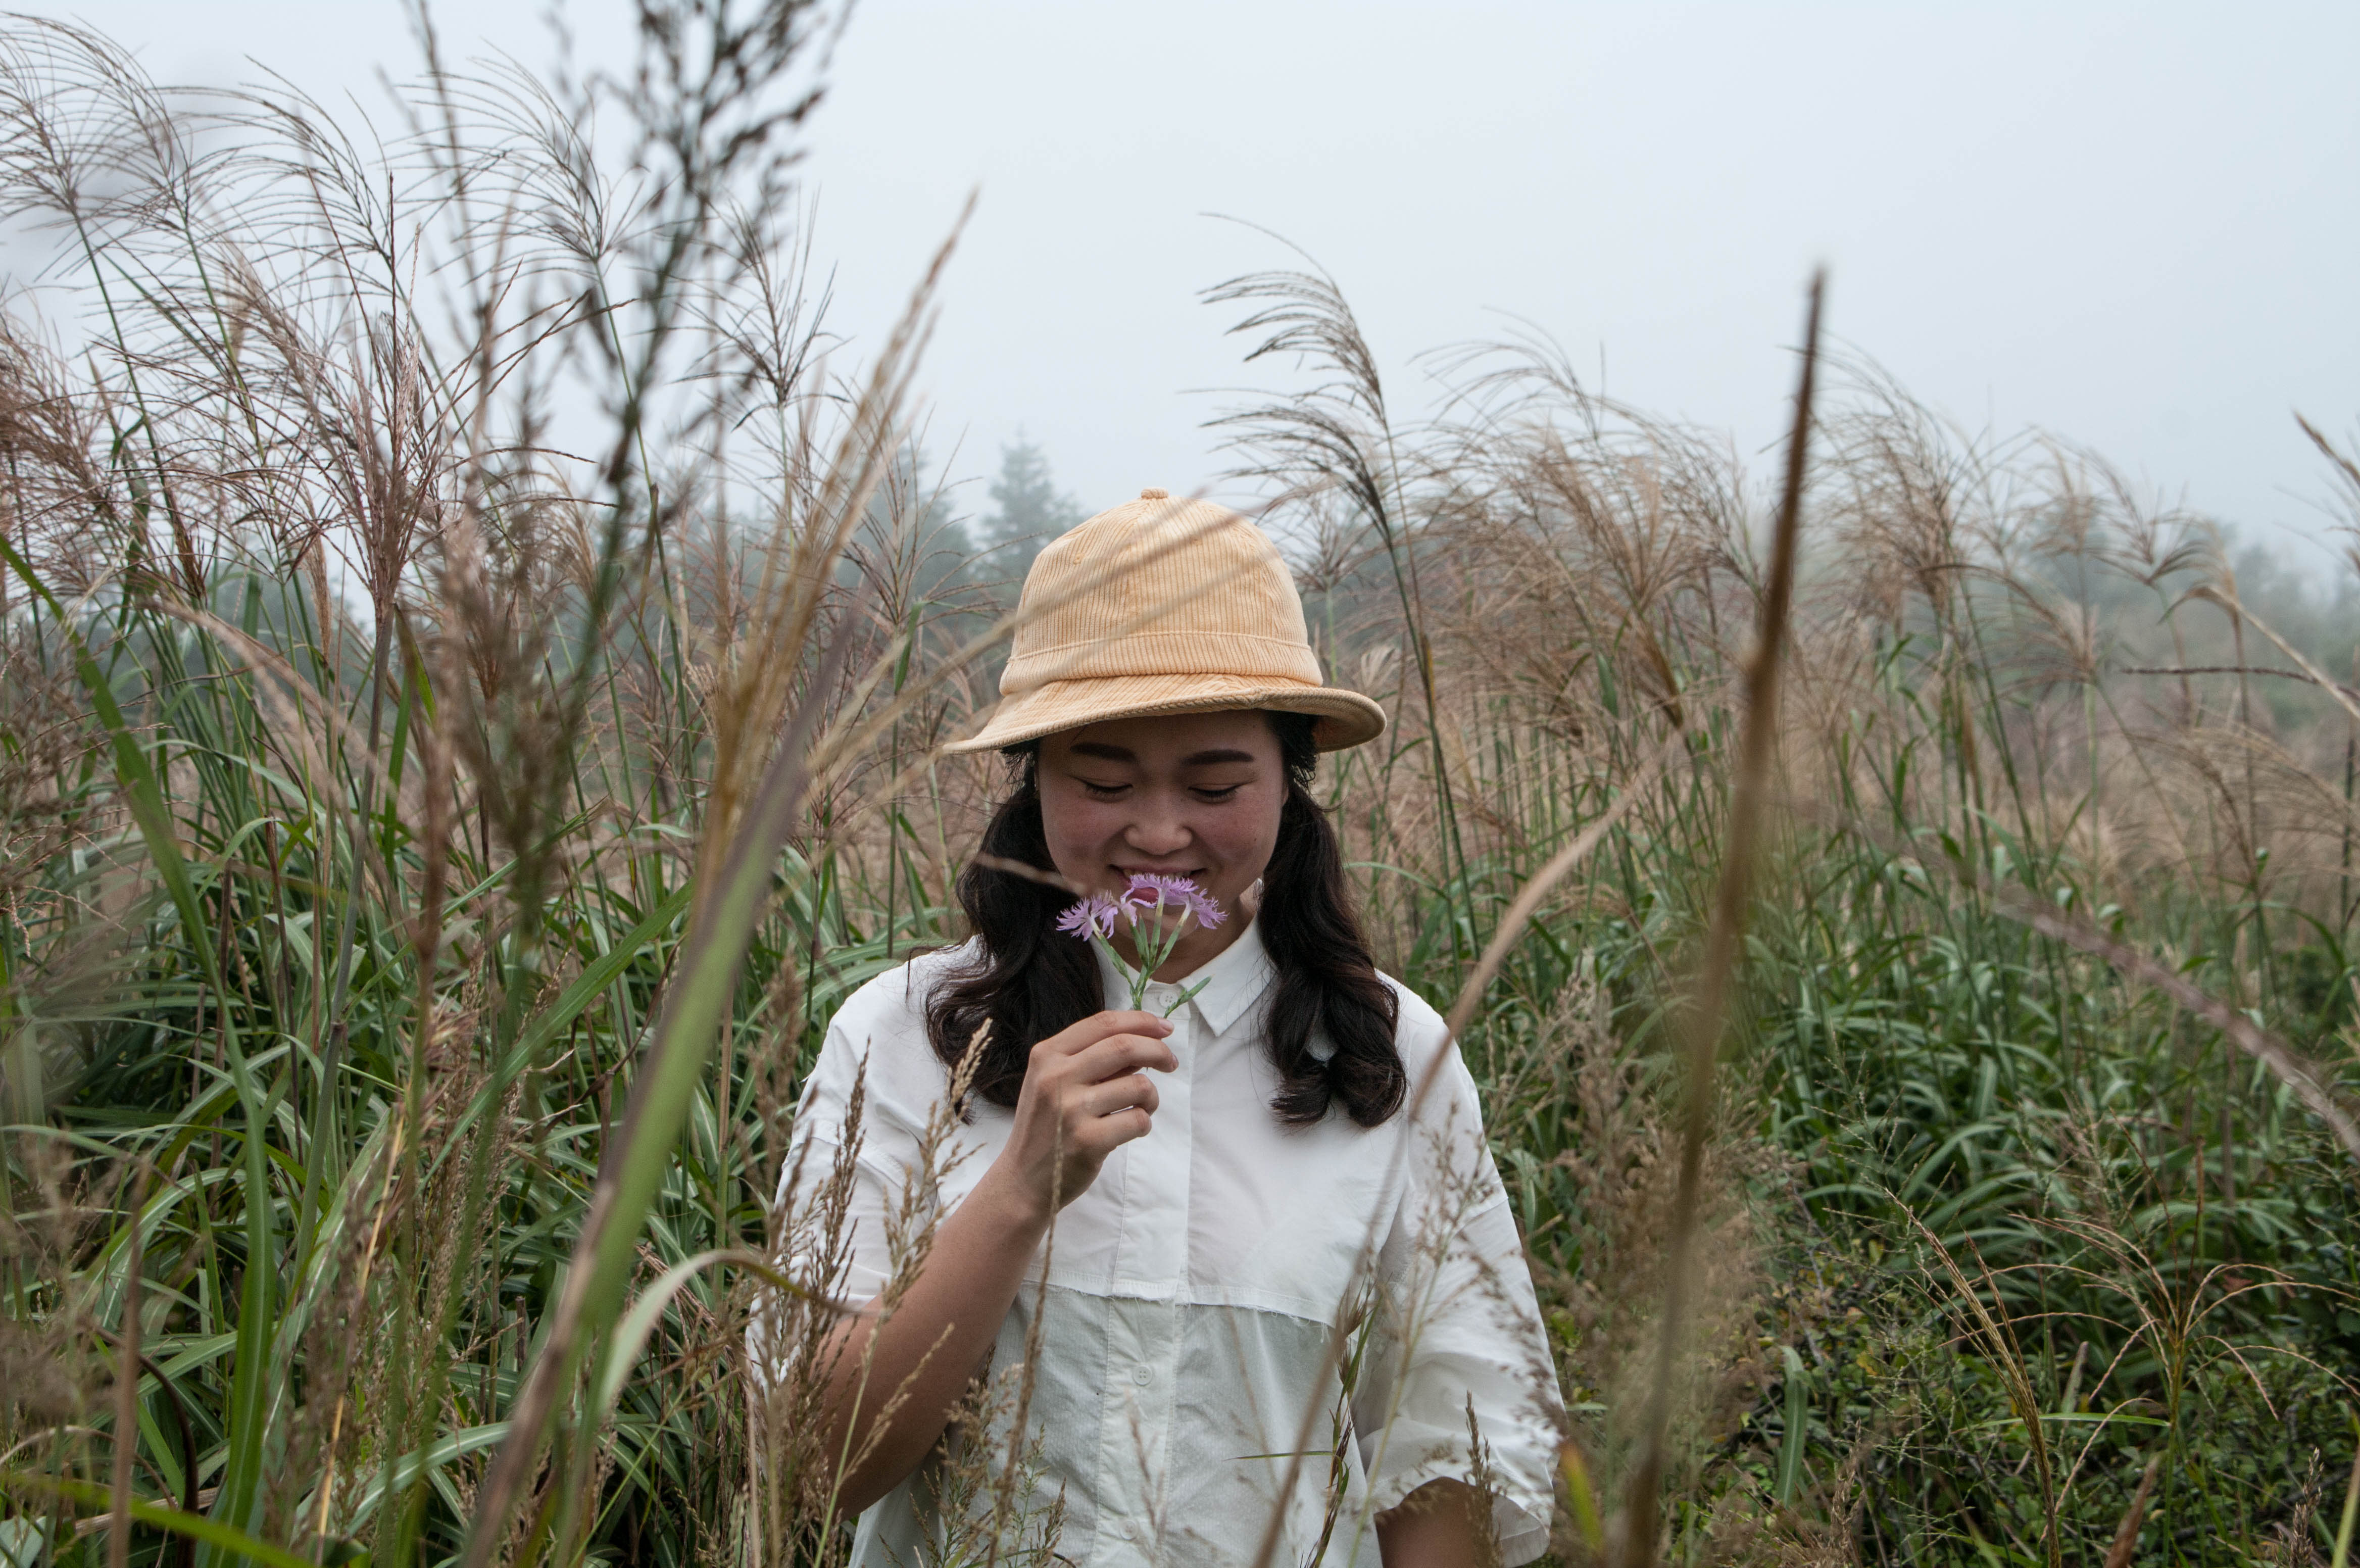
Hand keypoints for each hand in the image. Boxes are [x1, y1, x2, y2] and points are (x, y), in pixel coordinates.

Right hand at [987, 1010, 1174, 1220]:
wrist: (1022, 1180)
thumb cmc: (1047, 1126)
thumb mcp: (1054, 1082)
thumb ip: (1093, 1059)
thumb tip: (1146, 1039)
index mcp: (1047, 1055)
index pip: (1103, 1023)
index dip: (1141, 1021)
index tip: (1165, 1029)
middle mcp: (1056, 1077)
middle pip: (1124, 1046)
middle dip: (1158, 1051)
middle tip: (1170, 1063)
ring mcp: (1071, 1110)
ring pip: (1138, 1085)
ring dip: (1152, 1096)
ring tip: (1142, 1107)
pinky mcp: (1088, 1141)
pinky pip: (1138, 1120)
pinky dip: (1144, 1123)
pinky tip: (1130, 1129)